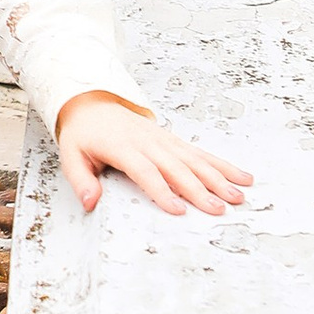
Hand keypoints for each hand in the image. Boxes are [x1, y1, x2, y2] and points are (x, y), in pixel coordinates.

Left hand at [55, 95, 250, 217]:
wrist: (94, 103)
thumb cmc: (84, 134)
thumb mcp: (71, 155)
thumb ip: (81, 180)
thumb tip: (90, 203)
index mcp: (123, 147)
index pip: (145, 172)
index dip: (162, 191)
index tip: (178, 210)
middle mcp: (149, 142)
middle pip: (178, 168)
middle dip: (200, 190)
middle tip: (219, 209)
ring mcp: (165, 140)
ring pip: (196, 160)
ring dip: (220, 178)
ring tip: (239, 195)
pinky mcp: (174, 140)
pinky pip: (201, 153)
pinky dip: (223, 165)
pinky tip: (242, 176)